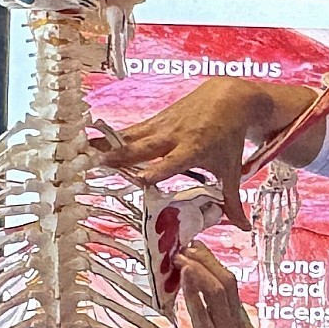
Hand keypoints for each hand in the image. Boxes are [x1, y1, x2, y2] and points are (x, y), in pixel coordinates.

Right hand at [95, 79, 262, 230]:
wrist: (229, 99)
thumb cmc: (229, 139)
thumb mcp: (232, 170)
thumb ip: (233, 201)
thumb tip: (243, 228)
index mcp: (193, 150)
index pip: (172, 163)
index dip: (156, 171)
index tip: (140, 180)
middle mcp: (174, 137)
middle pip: (145, 147)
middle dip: (123, 156)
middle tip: (100, 164)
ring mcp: (163, 126)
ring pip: (133, 136)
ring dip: (109, 144)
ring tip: (84, 151)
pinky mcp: (156, 119)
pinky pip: (132, 129)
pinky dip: (113, 135)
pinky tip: (92, 140)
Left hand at [176, 242, 269, 327]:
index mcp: (244, 324)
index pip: (230, 289)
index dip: (215, 269)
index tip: (201, 255)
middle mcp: (235, 322)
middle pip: (225, 281)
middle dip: (207, 260)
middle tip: (191, 246)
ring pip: (216, 289)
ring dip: (198, 268)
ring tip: (183, 254)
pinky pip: (203, 310)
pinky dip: (193, 290)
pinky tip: (184, 275)